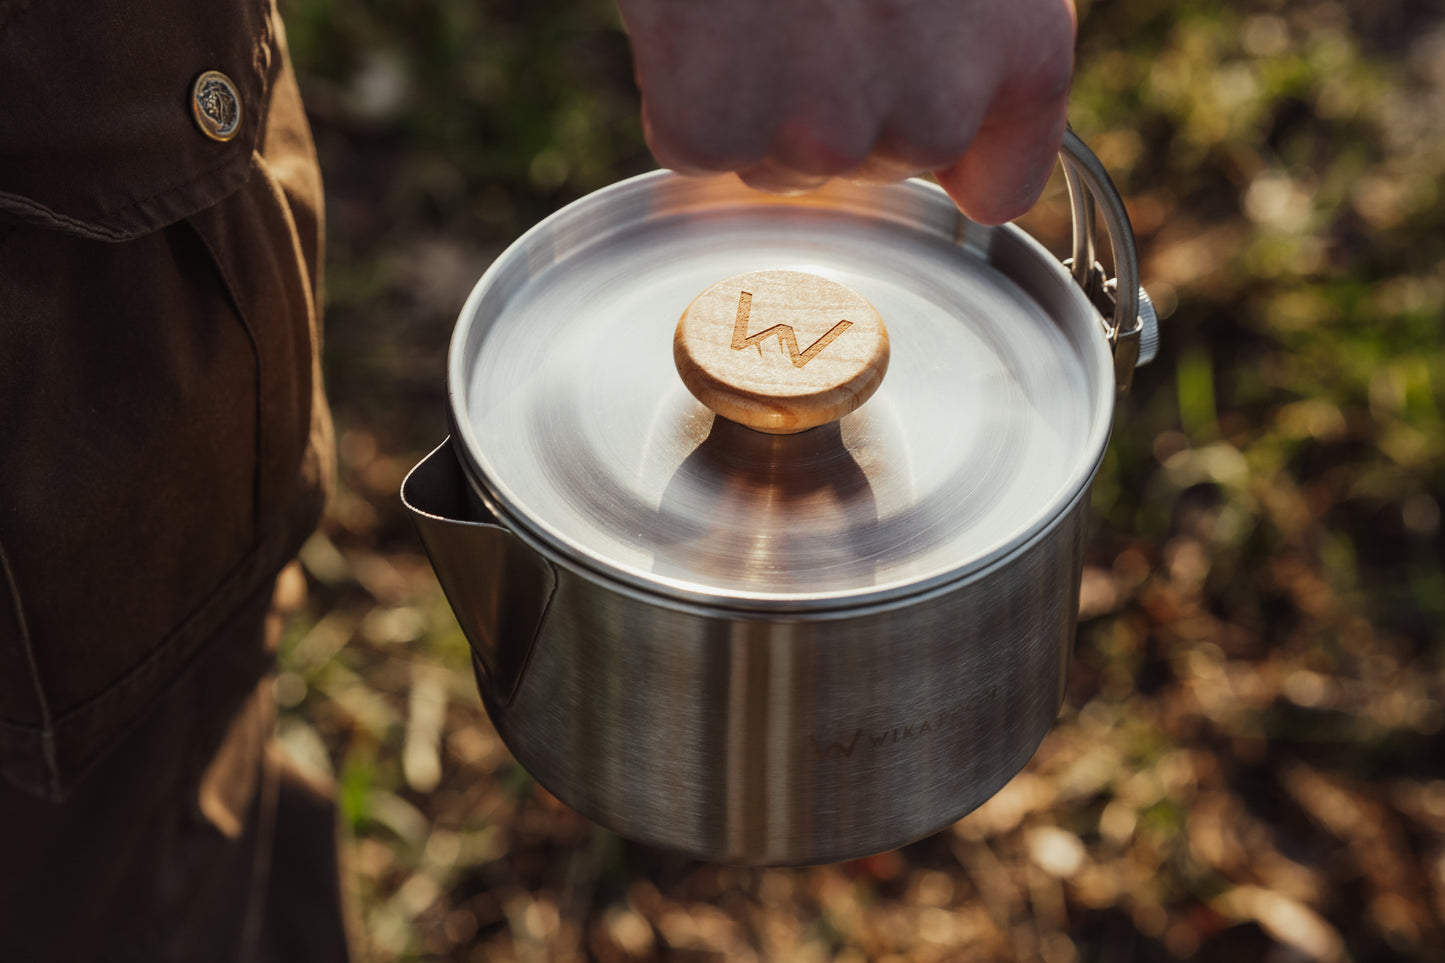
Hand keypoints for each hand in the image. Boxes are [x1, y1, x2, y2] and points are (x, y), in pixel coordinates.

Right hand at [617, 0, 1075, 223]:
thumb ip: (976, 32)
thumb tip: (959, 102)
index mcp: (1018, 54)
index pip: (998, 187)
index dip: (950, 155)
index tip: (911, 118)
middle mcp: (931, 114)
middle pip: (874, 166)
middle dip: (839, 107)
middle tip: (810, 3)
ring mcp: (821, 137)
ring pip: (782, 166)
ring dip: (759, 103)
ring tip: (755, 2)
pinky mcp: (717, 132)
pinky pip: (698, 145)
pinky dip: (684, 94)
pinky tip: (703, 18)